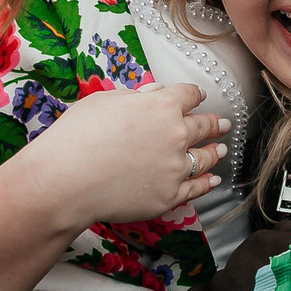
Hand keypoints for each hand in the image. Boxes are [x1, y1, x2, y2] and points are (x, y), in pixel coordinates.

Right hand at [27, 82, 227, 227]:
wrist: (67, 181)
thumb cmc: (78, 136)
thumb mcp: (104, 101)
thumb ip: (135, 97)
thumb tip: (153, 94)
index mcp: (162, 106)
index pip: (188, 95)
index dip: (194, 95)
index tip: (199, 96)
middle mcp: (176, 135)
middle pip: (203, 126)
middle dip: (214, 124)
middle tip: (223, 125)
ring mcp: (176, 168)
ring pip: (205, 157)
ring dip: (216, 152)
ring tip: (222, 150)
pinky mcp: (169, 196)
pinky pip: (196, 188)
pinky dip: (207, 183)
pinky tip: (213, 180)